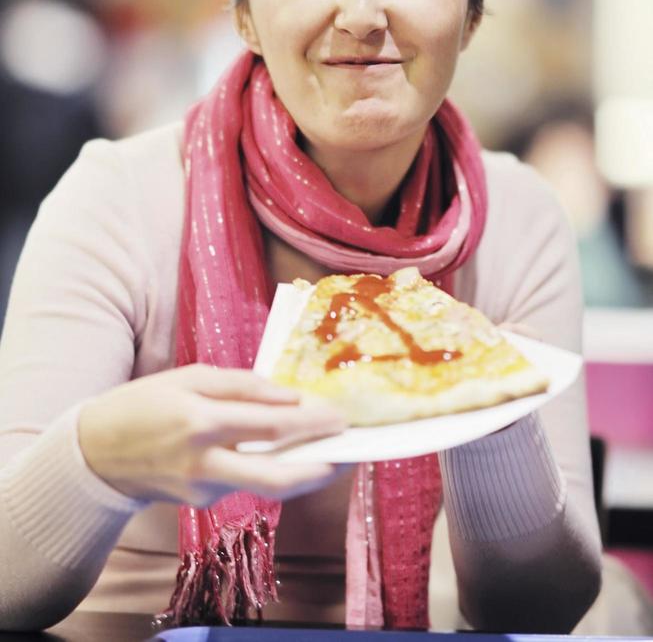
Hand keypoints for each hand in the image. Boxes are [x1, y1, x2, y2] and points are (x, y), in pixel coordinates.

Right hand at [77, 364, 345, 506]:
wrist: (97, 453)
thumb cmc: (145, 403)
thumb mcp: (190, 376)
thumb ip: (241, 385)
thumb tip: (287, 396)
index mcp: (201, 420)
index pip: (269, 424)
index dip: (310, 421)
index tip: (340, 415)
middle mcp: (205, 461)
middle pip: (277, 476)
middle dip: (321, 466)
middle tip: (351, 451)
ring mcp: (204, 489)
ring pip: (267, 486)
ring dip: (305, 472)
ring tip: (334, 452)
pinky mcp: (203, 503)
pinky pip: (247, 483)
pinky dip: (273, 468)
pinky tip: (290, 451)